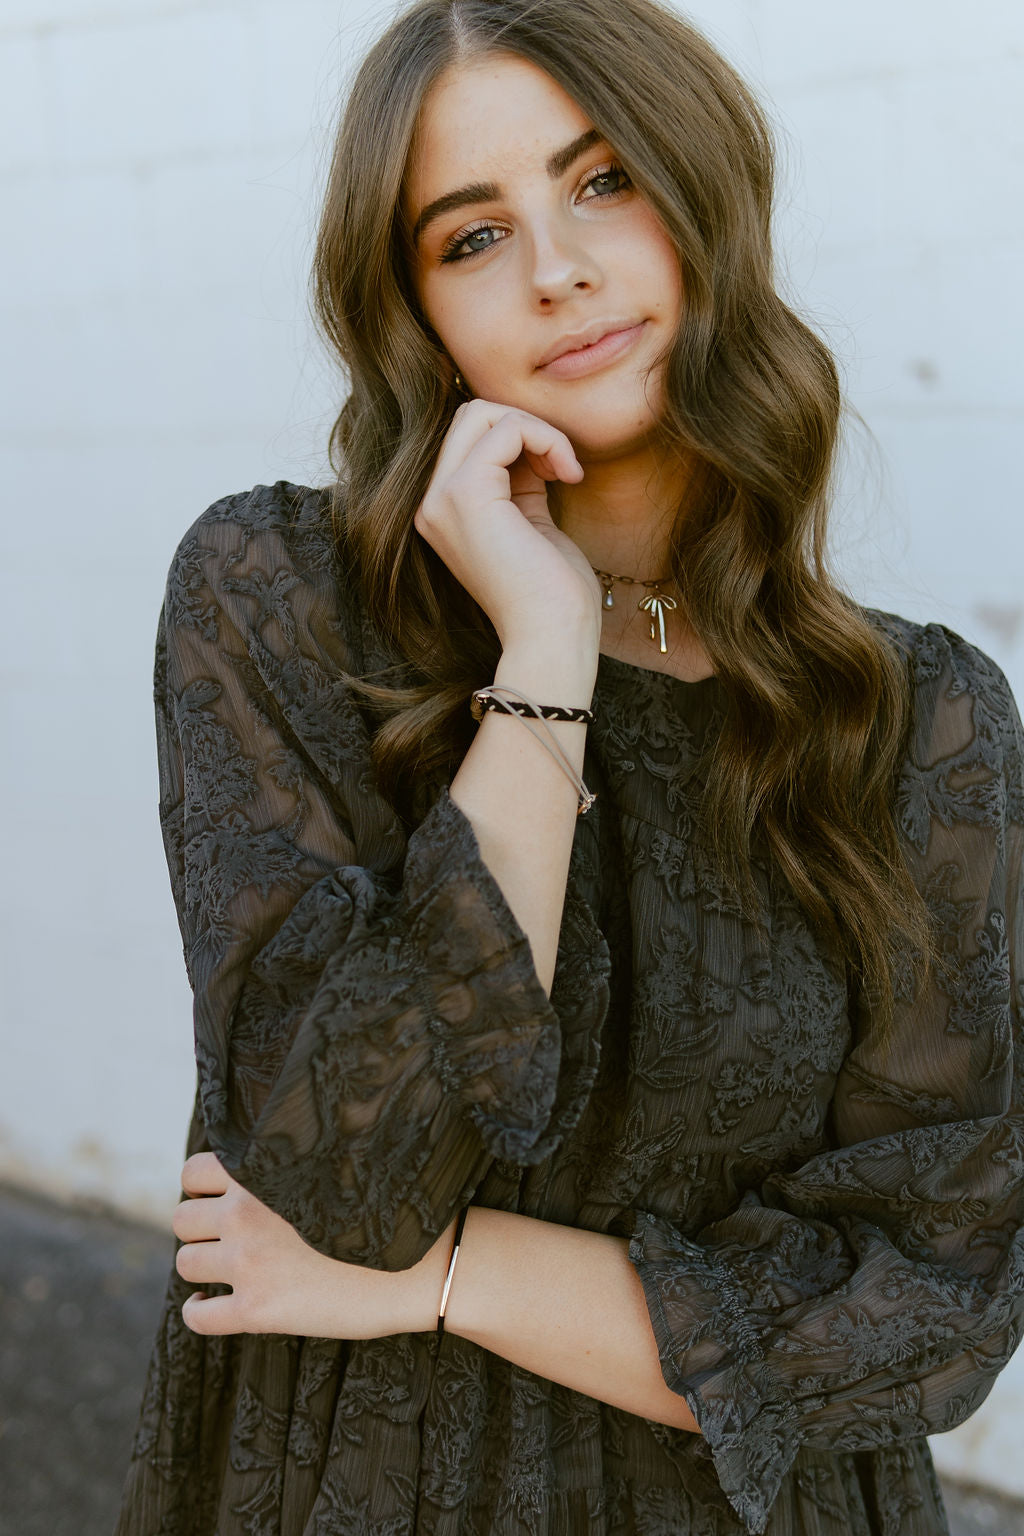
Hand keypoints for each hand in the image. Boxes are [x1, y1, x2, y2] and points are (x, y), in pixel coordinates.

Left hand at [172, 1152, 453, 1338]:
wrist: (419, 1266)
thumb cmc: (386, 1210)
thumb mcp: (334, 1167)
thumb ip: (288, 1166)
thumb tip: (255, 1167)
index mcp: (263, 1173)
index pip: (193, 1172)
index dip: (202, 1188)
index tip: (219, 1201)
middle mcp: (245, 1215)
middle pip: (183, 1220)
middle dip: (201, 1230)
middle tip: (225, 1239)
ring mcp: (249, 1264)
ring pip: (186, 1264)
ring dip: (201, 1267)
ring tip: (226, 1270)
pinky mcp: (257, 1310)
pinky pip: (197, 1317)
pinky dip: (198, 1312)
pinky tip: (212, 1306)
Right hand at [414, 399, 602, 648]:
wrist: (552, 638)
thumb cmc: (552, 595)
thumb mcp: (530, 523)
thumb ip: (519, 482)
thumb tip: (528, 440)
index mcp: (443, 512)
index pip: (470, 438)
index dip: (520, 439)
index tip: (557, 474)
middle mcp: (431, 504)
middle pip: (470, 416)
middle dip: (525, 425)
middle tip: (561, 467)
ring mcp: (441, 498)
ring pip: (482, 413)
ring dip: (537, 429)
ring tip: (565, 470)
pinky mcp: (466, 494)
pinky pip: (507, 429)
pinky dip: (547, 439)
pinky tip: (569, 475)